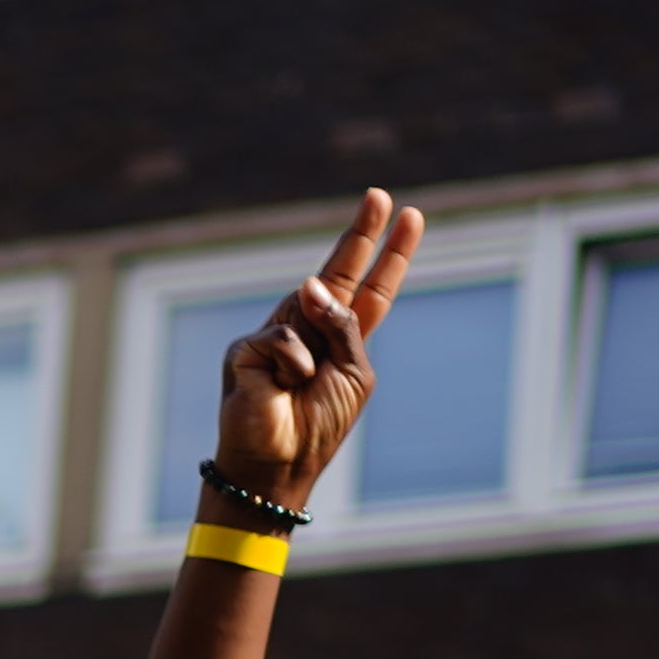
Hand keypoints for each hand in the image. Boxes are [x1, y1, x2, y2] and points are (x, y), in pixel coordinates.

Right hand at [212, 187, 424, 511]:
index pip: (373, 288)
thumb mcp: (354, 373)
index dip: (391, 254)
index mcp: (343, 339)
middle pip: (340, 271)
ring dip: (319, 344)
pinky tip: (283, 387)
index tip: (410, 216)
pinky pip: (286, 335)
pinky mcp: (249, 347)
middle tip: (380, 195)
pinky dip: (294, 364)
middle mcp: (311, 329)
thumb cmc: (319, 425)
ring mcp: (278, 334)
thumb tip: (310, 282)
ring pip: (312, 305)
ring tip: (302, 385)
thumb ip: (344, 325)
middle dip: (361, 233)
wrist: (278, 463)